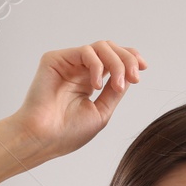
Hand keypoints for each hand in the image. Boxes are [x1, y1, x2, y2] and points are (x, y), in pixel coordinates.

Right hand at [5, 41, 145, 164]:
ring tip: (119, 83)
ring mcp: (68, 64)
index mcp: (89, 82)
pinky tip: (96, 84)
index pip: (113, 61)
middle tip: (134, 77)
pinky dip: (97, 65)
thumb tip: (130, 74)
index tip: (143, 69)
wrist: (42, 138)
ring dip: (116, 62)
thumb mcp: (102, 112)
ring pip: (101, 47)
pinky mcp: (55, 59)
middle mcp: (79, 70)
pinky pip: (85, 51)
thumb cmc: (66, 133)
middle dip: (128, 60)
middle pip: (111, 49)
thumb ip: (116, 91)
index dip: (130, 59)